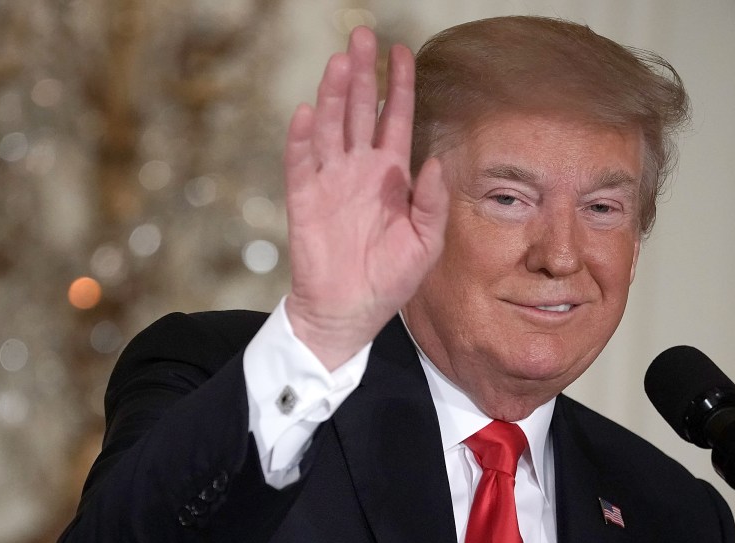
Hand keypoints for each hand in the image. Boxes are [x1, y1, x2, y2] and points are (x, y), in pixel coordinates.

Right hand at [283, 26, 448, 370]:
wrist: (349, 312)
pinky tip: (307, 112)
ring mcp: (330, 182)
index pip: (395, 119)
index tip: (402, 53)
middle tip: (362, 37)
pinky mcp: (304, 200)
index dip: (399, 86)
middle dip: (362, 75)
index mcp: (391, 176)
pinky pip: (301, 163)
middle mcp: (359, 170)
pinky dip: (302, 138)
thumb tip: (434, 161)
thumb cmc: (390, 280)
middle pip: (359, 111)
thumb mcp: (425, 244)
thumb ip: (432, 203)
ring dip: (333, 96)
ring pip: (330, 128)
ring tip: (339, 63)